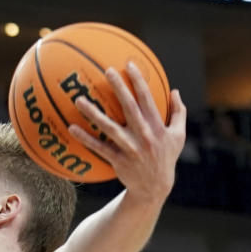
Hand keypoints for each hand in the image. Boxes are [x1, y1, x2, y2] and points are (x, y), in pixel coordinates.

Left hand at [68, 61, 186, 203]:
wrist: (154, 187)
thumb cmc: (166, 157)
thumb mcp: (178, 135)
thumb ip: (178, 112)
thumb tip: (175, 90)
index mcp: (158, 126)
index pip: (148, 98)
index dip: (139, 80)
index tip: (129, 64)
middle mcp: (145, 135)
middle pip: (129, 107)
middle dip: (119, 88)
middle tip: (106, 71)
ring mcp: (130, 148)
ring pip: (110, 127)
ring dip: (94, 113)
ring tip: (79, 99)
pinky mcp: (118, 160)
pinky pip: (99, 147)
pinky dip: (86, 138)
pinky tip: (72, 128)